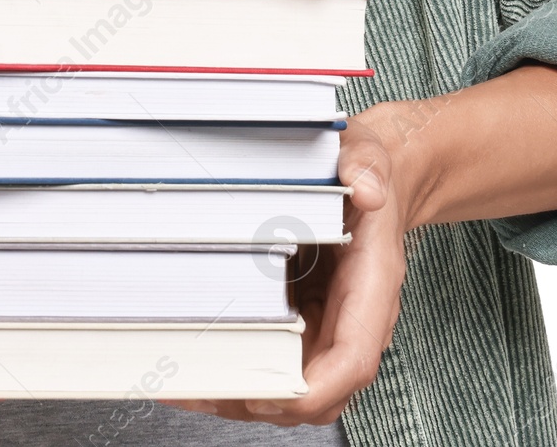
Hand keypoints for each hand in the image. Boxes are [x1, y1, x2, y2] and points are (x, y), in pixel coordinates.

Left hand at [159, 118, 407, 426]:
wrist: (369, 179)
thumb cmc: (364, 173)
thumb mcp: (365, 155)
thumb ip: (366, 167)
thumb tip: (366, 188)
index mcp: (372, 286)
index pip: (353, 359)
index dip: (313, 388)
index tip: (268, 396)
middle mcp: (352, 318)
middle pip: (317, 390)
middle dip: (262, 400)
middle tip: (201, 388)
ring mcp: (327, 325)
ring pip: (293, 386)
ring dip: (242, 394)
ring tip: (185, 383)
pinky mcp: (304, 322)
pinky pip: (278, 363)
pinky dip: (239, 371)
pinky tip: (197, 361)